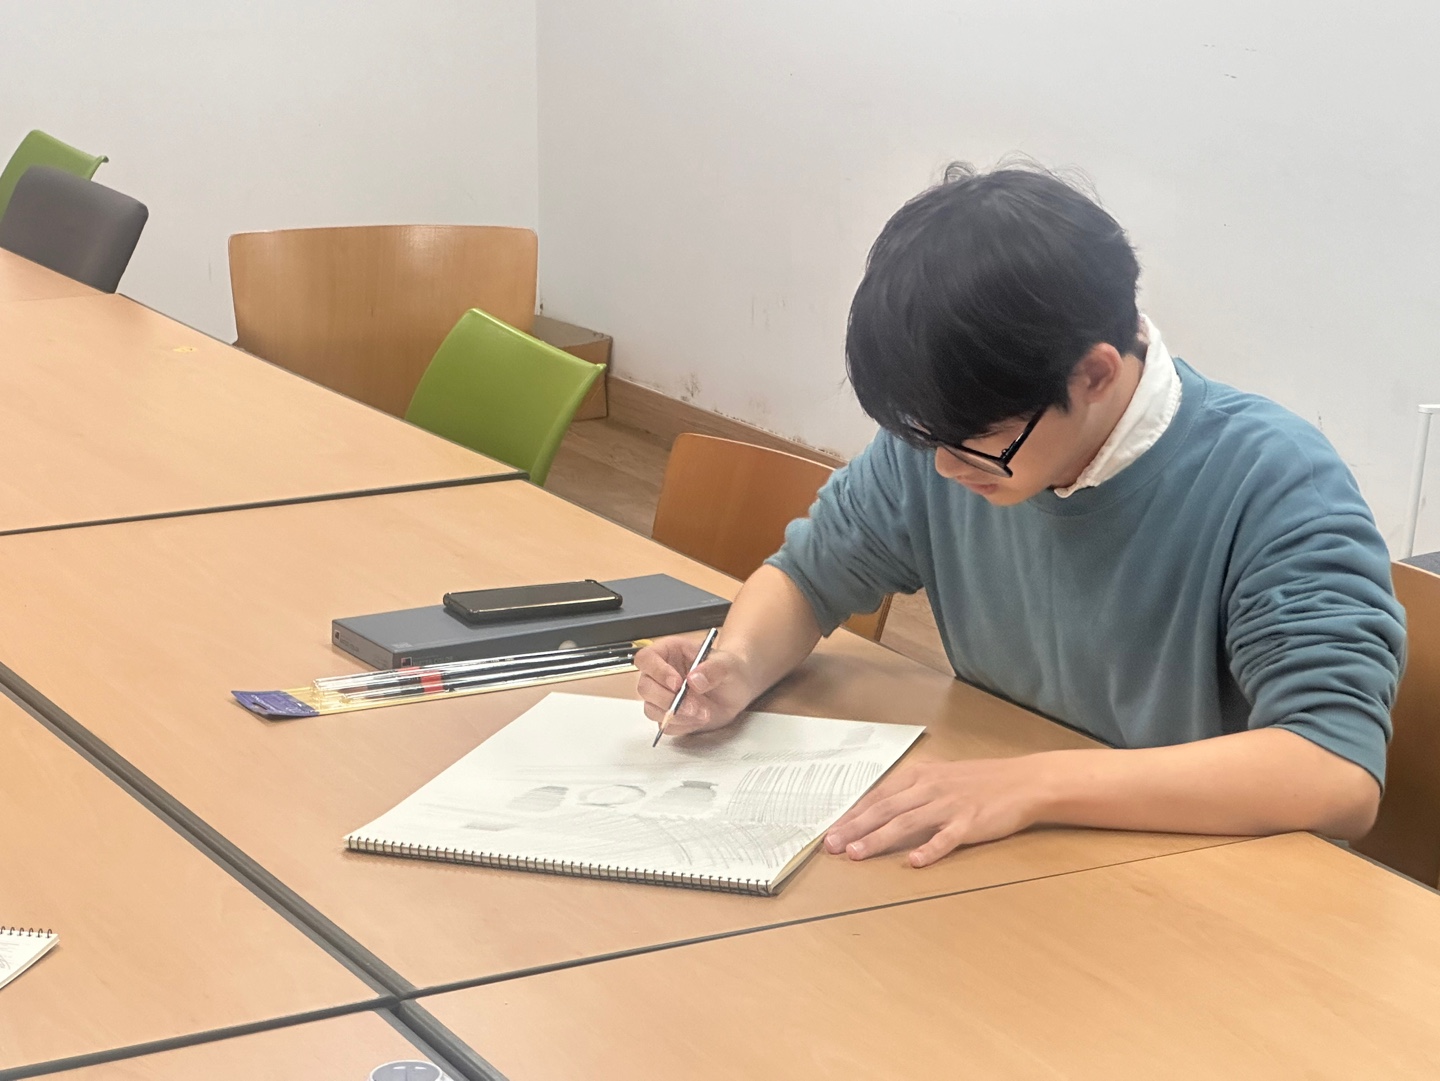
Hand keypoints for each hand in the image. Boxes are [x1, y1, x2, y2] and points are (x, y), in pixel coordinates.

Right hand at [634, 635, 754, 735]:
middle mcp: (661, 673)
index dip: (657, 671)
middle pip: (645, 687)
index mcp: (669, 652)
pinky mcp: (670, 715)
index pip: (646, 658)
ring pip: (651, 709)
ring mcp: (663, 696)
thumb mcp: (727, 664)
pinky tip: (699, 719)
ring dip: (677, 715)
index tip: (677, 683)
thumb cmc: (729, 669)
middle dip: (668, 700)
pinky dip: (682, 726)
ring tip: (702, 713)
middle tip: (694, 705)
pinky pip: (666, 725)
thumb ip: (712, 669)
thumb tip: (694, 679)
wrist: (738, 689)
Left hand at [824, 757, 1047, 866]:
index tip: (831, 832)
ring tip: (857, 854)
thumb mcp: (940, 776)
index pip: (878, 797)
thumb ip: (912, 790)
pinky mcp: (969, 823)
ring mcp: (949, 805)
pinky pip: (945, 838)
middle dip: (854, 828)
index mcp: (919, 776)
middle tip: (832, 846)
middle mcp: (929, 788)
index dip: (852, 815)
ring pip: (906, 823)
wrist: (1022, 782)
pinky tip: (914, 862)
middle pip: (884, 810)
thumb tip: (880, 807)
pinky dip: (929, 849)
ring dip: (878, 839)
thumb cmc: (979, 781)